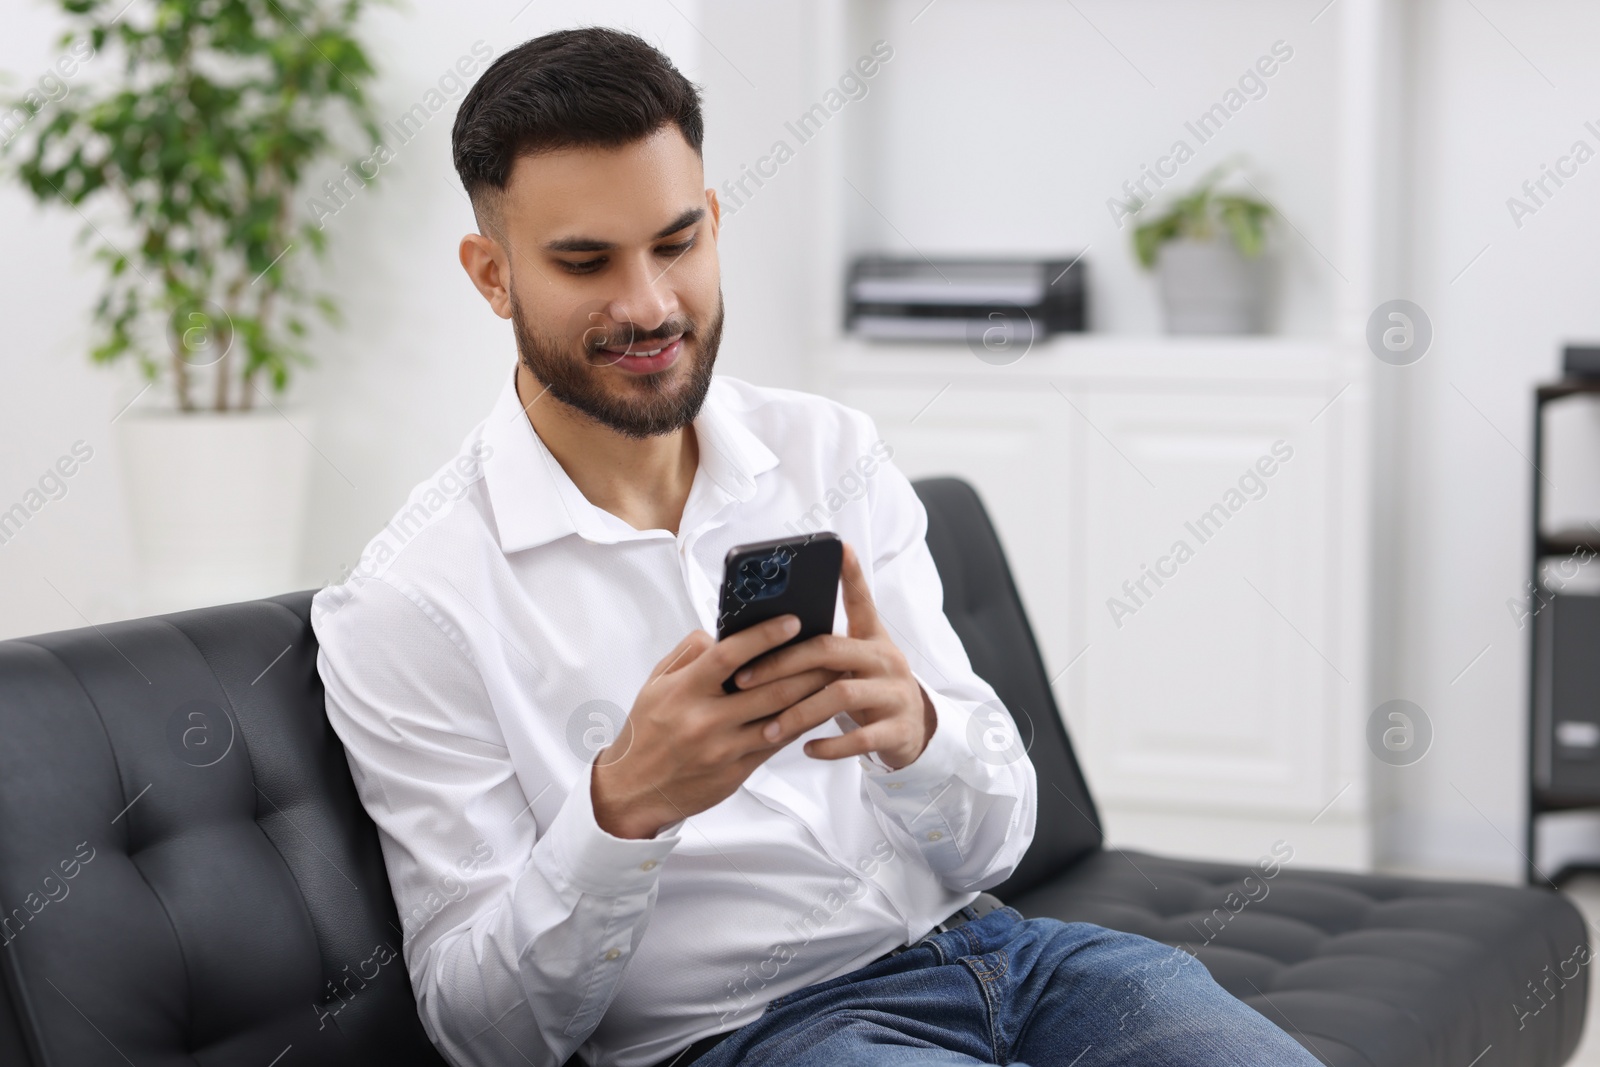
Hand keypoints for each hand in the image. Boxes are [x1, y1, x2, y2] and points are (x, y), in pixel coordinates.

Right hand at [591, 613, 839, 839]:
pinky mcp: (736, 771)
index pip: (729, 655)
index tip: (792, 621)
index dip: (764, 636)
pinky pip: (776, 743)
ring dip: (812, 696)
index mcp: (683, 691)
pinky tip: (816, 708)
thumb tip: (723, 634)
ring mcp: (723, 748)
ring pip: (780, 718)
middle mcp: (704, 719)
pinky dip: (799, 723)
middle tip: (831, 648)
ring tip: (834, 675)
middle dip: (806, 666)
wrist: (633, 791)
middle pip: (768, 688)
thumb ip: (688, 654)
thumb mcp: (655, 684)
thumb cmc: (646, 732)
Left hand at [729, 542, 935, 769]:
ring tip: (768, 728)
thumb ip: (823, 646)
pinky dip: (831, 745)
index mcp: (872, 639)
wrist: (915, 732)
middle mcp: (886, 659)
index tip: (840, 547)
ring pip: (841, 695)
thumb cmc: (870, 690)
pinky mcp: (898, 729)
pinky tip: (806, 749)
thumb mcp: (855, 662)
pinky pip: (861, 737)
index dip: (851, 574)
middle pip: (830, 650)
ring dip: (798, 712)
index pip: (861, 601)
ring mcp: (895, 694)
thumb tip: (769, 628)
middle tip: (744, 679)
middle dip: (782, 664)